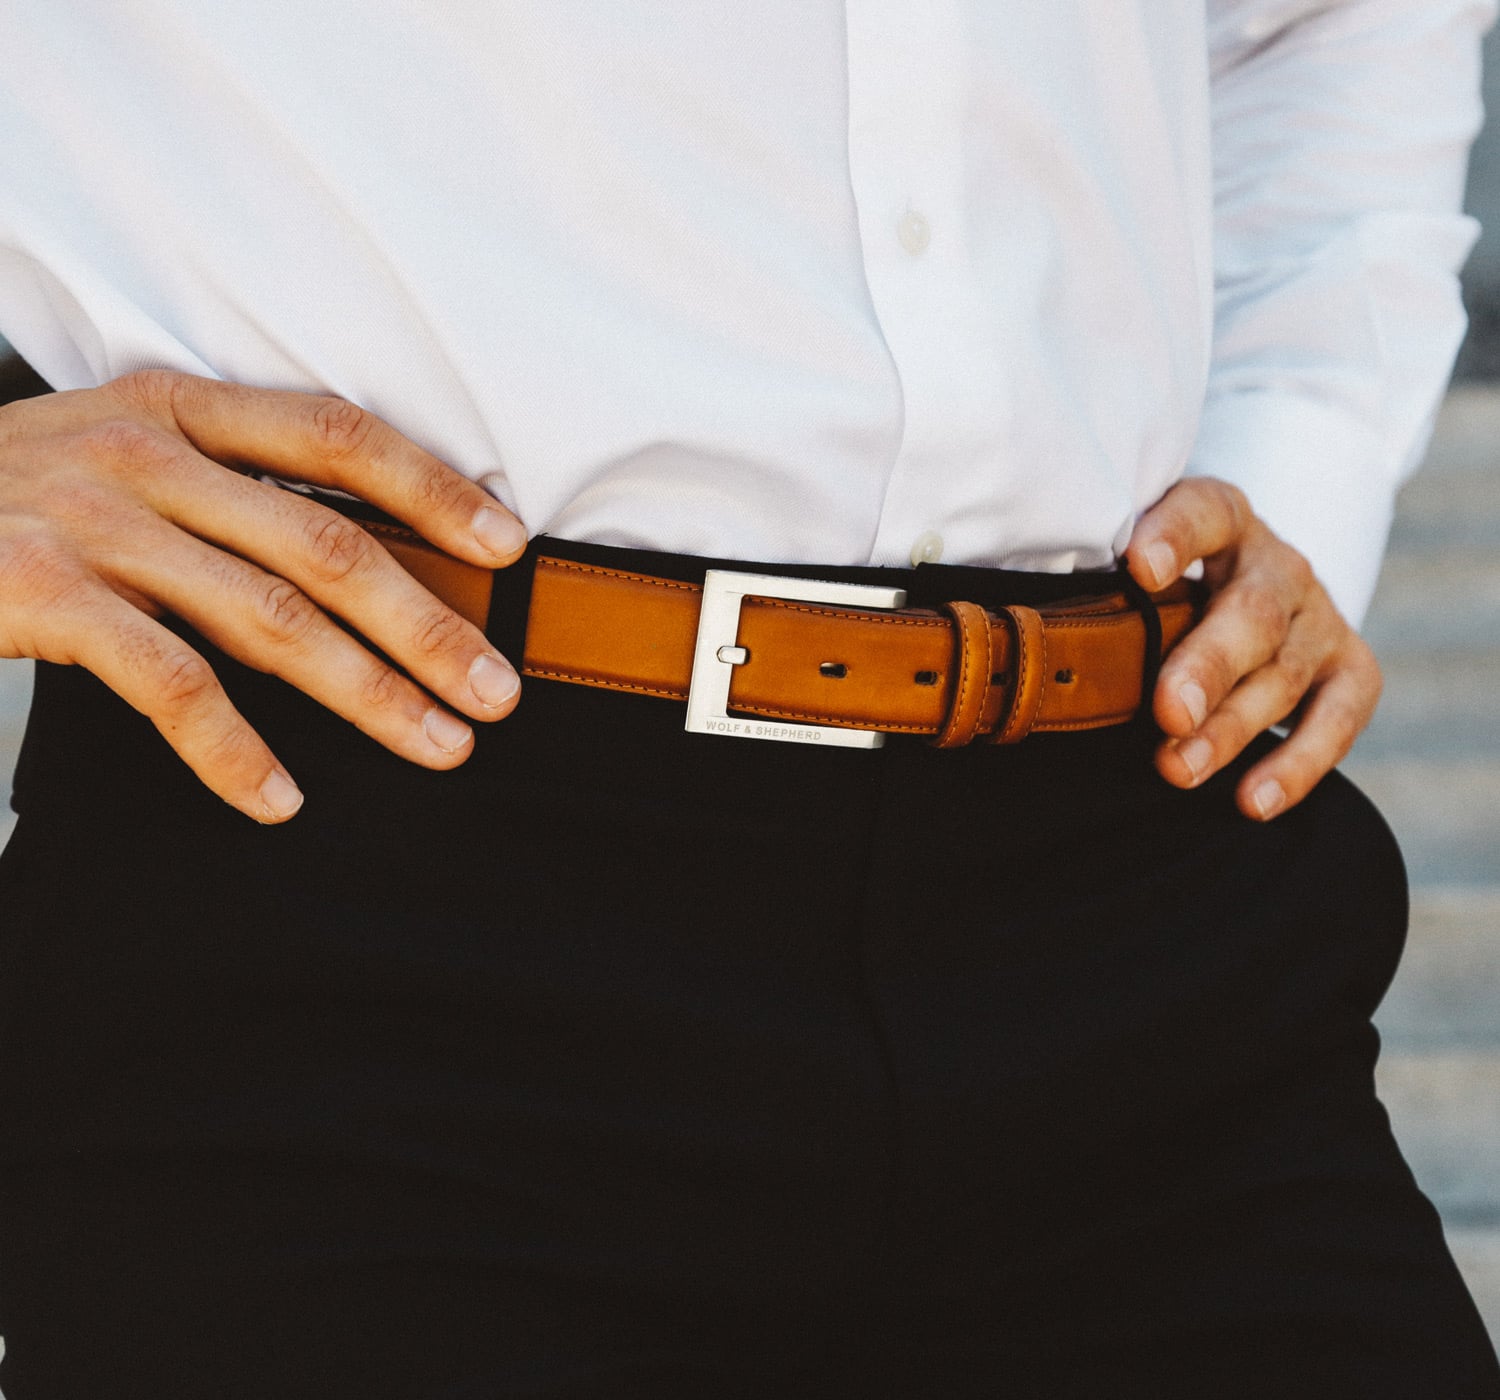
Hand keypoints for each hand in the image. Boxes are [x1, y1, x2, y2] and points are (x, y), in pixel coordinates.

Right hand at [0, 370, 527, 822]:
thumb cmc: (17, 497)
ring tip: (440, 745)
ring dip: (368, 693)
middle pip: (326, 544)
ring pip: (267, 618)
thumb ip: (228, 495)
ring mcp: (91, 521)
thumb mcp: (120, 456)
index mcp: (179, 408)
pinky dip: (232, 750)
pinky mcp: (39, 592)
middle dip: (427, 624)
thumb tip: (367, 569)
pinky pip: (166, 684)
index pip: (336, 436)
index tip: (508, 548)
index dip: (432, 488)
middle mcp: (143, 451)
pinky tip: (281, 800)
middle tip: (498, 689)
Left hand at [1124, 476, 1381, 820]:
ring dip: (1232, 729)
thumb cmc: (1165, 588)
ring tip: (1179, 770)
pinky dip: (1299, 764)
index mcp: (1221, 520)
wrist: (1245, 588)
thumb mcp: (1137, 569)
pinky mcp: (1348, 666)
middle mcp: (1277, 564)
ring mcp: (1318, 617)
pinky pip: (1339, 717)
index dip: (1176, 536)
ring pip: (1283, 674)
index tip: (1139, 568)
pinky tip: (1252, 801)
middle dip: (1208, 666)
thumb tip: (1033, 647)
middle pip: (1251, 612)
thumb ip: (1103, 587)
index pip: (1203, 512)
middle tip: (1168, 712)